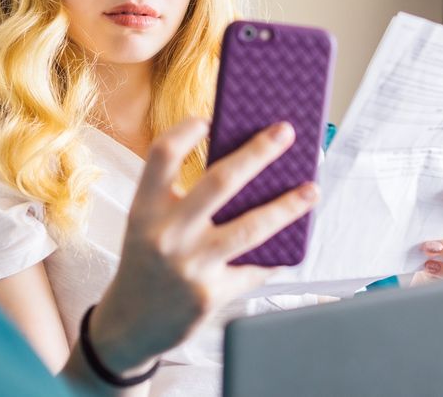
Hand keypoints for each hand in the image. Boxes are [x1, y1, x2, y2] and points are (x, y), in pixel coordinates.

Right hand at [87, 117, 317, 375]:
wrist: (130, 325)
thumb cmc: (147, 262)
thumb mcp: (148, 224)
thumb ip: (181, 198)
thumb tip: (244, 166)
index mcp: (144, 210)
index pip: (162, 155)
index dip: (186, 131)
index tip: (209, 118)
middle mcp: (166, 235)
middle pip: (221, 182)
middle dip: (259, 152)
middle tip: (285, 132)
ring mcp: (191, 266)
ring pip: (251, 227)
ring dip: (288, 206)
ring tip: (312, 190)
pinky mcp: (211, 294)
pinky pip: (255, 268)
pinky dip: (275, 256)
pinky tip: (291, 243)